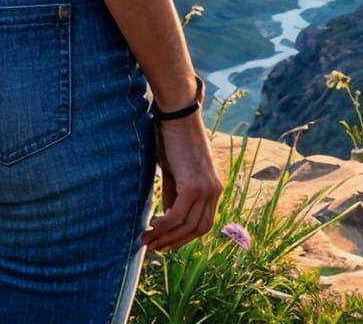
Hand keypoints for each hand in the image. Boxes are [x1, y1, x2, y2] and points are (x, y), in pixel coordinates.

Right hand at [140, 113, 221, 251]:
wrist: (178, 115)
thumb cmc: (174, 139)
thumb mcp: (176, 172)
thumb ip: (175, 195)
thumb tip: (168, 219)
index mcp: (213, 188)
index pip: (203, 222)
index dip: (184, 236)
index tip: (166, 243)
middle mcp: (214, 191)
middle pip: (198, 229)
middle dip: (175, 242)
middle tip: (154, 247)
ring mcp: (206, 189)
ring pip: (187, 226)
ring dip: (166, 237)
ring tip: (147, 241)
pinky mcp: (194, 186)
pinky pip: (178, 215)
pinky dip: (164, 225)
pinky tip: (151, 227)